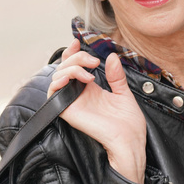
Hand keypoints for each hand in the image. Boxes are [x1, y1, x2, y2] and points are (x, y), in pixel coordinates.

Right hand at [47, 38, 146, 182]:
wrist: (130, 141)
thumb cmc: (129, 124)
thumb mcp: (124, 94)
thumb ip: (116, 76)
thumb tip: (111, 56)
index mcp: (91, 90)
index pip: (74, 66)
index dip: (73, 52)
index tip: (78, 41)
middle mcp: (79, 95)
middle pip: (65, 67)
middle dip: (76, 57)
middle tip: (93, 61)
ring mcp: (72, 102)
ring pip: (57, 76)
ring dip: (70, 67)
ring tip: (89, 73)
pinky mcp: (67, 111)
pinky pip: (53, 92)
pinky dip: (58, 80)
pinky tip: (71, 78)